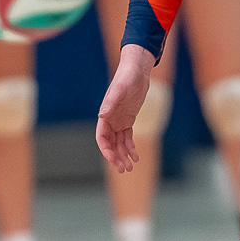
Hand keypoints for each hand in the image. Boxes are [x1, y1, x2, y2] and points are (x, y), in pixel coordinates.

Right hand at [97, 44, 156, 173]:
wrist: (137, 71)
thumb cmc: (127, 78)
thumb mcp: (120, 89)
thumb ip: (111, 101)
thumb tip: (102, 115)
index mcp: (105, 115)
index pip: (102, 137)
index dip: (106, 150)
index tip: (114, 160)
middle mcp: (110, 119)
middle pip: (111, 143)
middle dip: (116, 157)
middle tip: (124, 169)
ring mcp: (119, 120)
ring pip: (119, 143)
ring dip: (123, 155)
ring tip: (130, 167)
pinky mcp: (128, 119)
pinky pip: (127, 137)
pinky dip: (130, 147)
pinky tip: (135, 156)